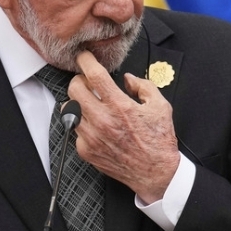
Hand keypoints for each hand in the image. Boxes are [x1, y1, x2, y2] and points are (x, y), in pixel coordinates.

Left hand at [68, 50, 179, 203]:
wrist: (155, 172)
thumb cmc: (158, 141)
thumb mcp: (160, 107)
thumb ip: (143, 87)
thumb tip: (128, 79)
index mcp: (120, 106)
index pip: (94, 76)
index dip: (86, 61)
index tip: (84, 57)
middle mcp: (102, 120)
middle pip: (74, 90)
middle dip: (80, 81)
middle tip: (88, 83)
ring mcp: (91, 137)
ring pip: (70, 110)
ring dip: (79, 103)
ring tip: (92, 105)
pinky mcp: (86, 151)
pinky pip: (75, 131)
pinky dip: (83, 125)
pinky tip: (95, 126)